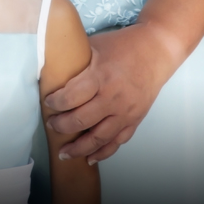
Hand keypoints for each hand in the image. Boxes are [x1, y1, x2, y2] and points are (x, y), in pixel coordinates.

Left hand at [43, 22, 181, 163]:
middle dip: (61, 126)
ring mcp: (126, 111)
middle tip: (52, 125)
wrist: (156, 50)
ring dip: (79, 148)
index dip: (55, 103)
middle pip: (81, 121)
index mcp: (100, 76)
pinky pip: (117, 142)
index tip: (48, 102)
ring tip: (64, 152)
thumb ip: (76, 59)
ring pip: (98, 138)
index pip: (71, 97)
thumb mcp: (95, 45)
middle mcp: (113, 97)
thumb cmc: (122, 45)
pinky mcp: (135, 119)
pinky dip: (102, 152)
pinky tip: (90, 158)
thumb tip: (50, 67)